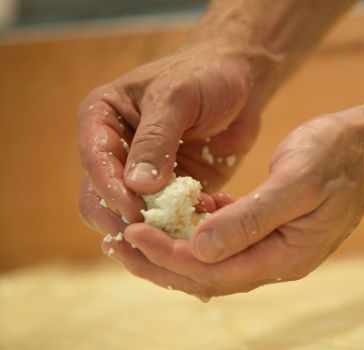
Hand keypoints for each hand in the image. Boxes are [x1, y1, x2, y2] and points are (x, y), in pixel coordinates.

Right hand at [77, 46, 259, 268]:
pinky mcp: (172, 195)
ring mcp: (142, 178)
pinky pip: (168, 221)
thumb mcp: (177, 98)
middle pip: (99, 200)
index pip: (94, 161)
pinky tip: (210, 212)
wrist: (240, 83)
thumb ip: (156, 139)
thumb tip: (136, 186)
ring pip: (131, 219)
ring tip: (187, 223)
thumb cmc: (204, 76)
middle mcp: (114, 153)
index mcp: (101, 121)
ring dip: (156, 228)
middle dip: (125, 219)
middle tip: (156, 231)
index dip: (110, 190)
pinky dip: (184, 225)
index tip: (134, 210)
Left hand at [120, 112, 363, 297]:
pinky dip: (200, 230)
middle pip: (209, 276)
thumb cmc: (337, 157)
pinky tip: (180, 211)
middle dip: (162, 261)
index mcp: (287, 256)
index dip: (170, 257)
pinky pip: (228, 239)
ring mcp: (276, 248)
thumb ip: (251, 219)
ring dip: (176, 248)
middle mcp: (279, 261)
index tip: (133, 232)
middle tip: (120, 240)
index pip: (216, 271)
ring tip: (137, 229)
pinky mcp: (273, 230)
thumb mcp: (297, 181)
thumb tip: (200, 248)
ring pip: (214, 260)